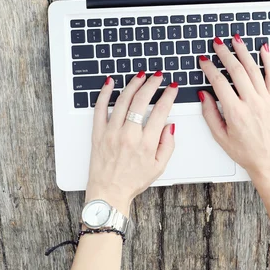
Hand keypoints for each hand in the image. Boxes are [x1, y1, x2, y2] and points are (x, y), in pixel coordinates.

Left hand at [86, 72, 177, 214]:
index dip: (168, 95)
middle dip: (152, 83)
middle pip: (141, 100)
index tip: (172, 87)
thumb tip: (170, 124)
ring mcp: (111, 133)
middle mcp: (128, 135)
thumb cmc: (133, 181)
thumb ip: (168, 144)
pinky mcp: (98, 133)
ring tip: (141, 75)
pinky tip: (110, 82)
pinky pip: (99, 108)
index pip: (161, 111)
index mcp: (146, 144)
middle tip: (158, 75)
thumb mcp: (159, 167)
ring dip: (133, 84)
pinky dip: (104, 93)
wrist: (108, 193)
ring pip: (122, 100)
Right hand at [198, 36, 269, 190]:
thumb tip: (204, 94)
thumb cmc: (246, 152)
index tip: (203, 61)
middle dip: (225, 54)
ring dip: (243, 52)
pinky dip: (269, 61)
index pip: (219, 83)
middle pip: (236, 70)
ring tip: (236, 39)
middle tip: (216, 43)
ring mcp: (265, 100)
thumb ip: (210, 114)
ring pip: (254, 69)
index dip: (209, 68)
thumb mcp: (220, 137)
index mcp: (235, 112)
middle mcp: (252, 103)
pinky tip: (264, 50)